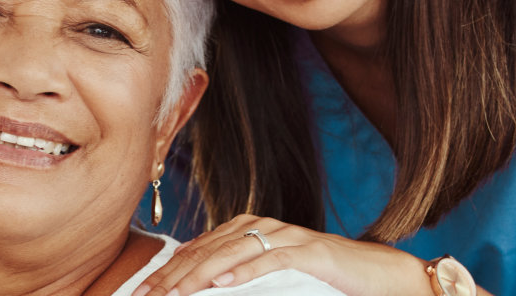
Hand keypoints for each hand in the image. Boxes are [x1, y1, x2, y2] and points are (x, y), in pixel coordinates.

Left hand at [135, 214, 433, 295]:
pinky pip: (270, 260)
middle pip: (206, 250)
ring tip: (172, 293)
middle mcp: (262, 226)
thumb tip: (200, 284)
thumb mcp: (271, 275)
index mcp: (248, 229)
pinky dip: (243, 272)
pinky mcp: (309, 251)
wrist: (376, 273)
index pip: (197, 249)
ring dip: (198, 275)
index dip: (165, 271)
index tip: (139, 293)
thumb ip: (236, 273)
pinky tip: (220, 284)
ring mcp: (286, 236)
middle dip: (171, 276)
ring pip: (231, 253)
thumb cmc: (321, 276)